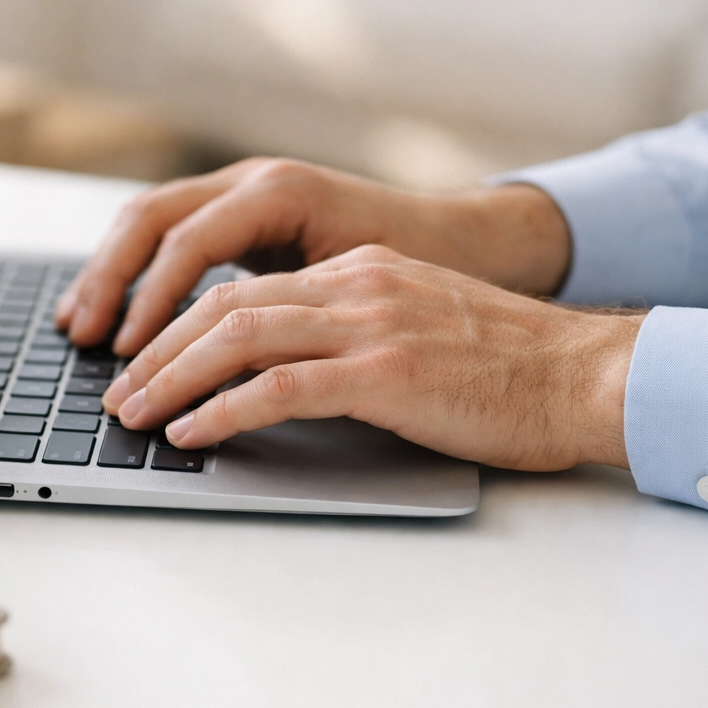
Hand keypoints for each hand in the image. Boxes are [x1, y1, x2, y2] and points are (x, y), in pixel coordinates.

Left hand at [102, 246, 639, 471]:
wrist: (588, 375)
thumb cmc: (513, 368)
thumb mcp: (422, 326)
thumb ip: (356, 333)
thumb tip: (288, 373)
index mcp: (360, 273)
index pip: (244, 289)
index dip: (180, 325)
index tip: (144, 360)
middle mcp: (356, 286)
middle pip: (224, 307)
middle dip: (157, 351)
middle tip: (119, 392)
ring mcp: (369, 325)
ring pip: (237, 338)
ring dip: (172, 379)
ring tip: (134, 416)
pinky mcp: (385, 373)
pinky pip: (278, 387)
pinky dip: (223, 410)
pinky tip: (192, 435)